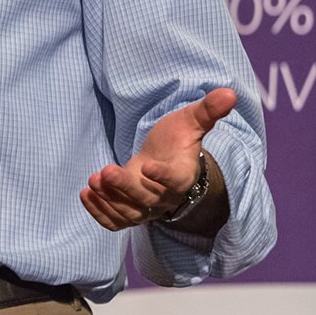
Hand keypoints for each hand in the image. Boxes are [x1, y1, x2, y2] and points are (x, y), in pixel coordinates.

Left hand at [80, 87, 235, 231]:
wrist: (164, 163)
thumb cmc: (177, 142)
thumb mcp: (191, 122)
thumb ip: (208, 110)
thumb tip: (230, 93)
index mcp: (182, 175)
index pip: (174, 182)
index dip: (162, 177)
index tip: (147, 166)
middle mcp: (165, 197)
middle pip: (146, 201)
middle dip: (124, 188)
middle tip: (105, 171)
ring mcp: (146, 208)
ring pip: (128, 214)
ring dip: (109, 200)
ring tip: (93, 180)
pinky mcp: (129, 212)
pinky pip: (115, 222)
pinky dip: (99, 212)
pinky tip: (85, 194)